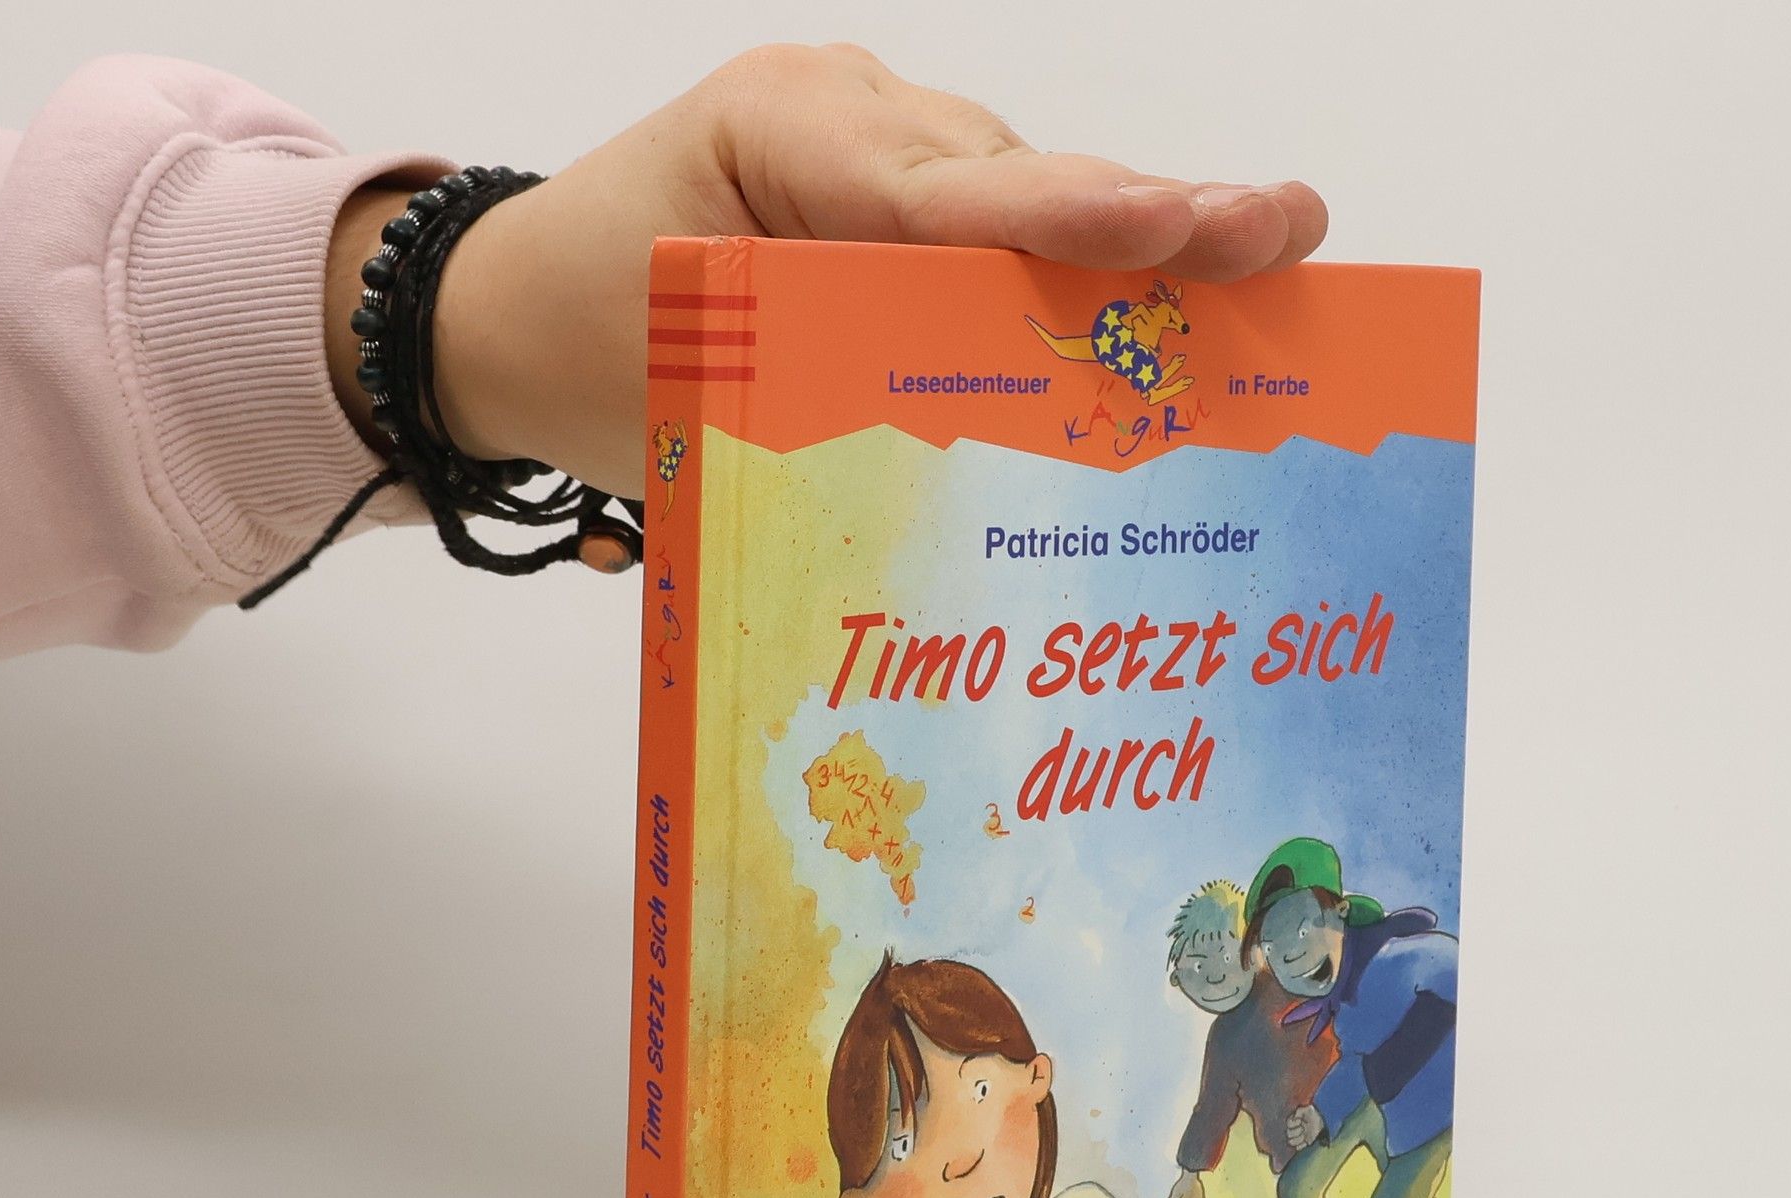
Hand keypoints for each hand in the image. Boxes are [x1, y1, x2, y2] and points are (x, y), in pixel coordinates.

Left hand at [329, 44, 1326, 511]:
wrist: (506, 314)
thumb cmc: (581, 343)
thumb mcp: (689, 383)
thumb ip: (826, 398)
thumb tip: (972, 485)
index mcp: (783, 136)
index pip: (946, 191)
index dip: (1072, 220)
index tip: (1180, 228)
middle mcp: (849, 119)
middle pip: (1018, 183)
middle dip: (1152, 218)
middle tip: (1284, 233)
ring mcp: (876, 146)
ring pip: (1022, 203)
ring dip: (1125, 254)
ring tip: (1257, 265)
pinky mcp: (888, 195)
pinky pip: (993, 230)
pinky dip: (1068, 276)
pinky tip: (1167, 302)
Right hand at [1286, 1104, 1324, 1151]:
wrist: (1324, 1121)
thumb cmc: (1315, 1114)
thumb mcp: (1308, 1109)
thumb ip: (1300, 1111)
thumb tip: (1295, 1116)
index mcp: (1295, 1121)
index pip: (1288, 1124)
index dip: (1293, 1124)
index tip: (1300, 1121)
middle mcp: (1295, 1129)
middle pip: (1288, 1134)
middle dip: (1296, 1132)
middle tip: (1303, 1128)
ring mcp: (1299, 1136)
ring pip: (1291, 1142)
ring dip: (1298, 1139)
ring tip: (1304, 1136)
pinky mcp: (1305, 1142)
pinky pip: (1298, 1147)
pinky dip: (1300, 1146)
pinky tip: (1306, 1142)